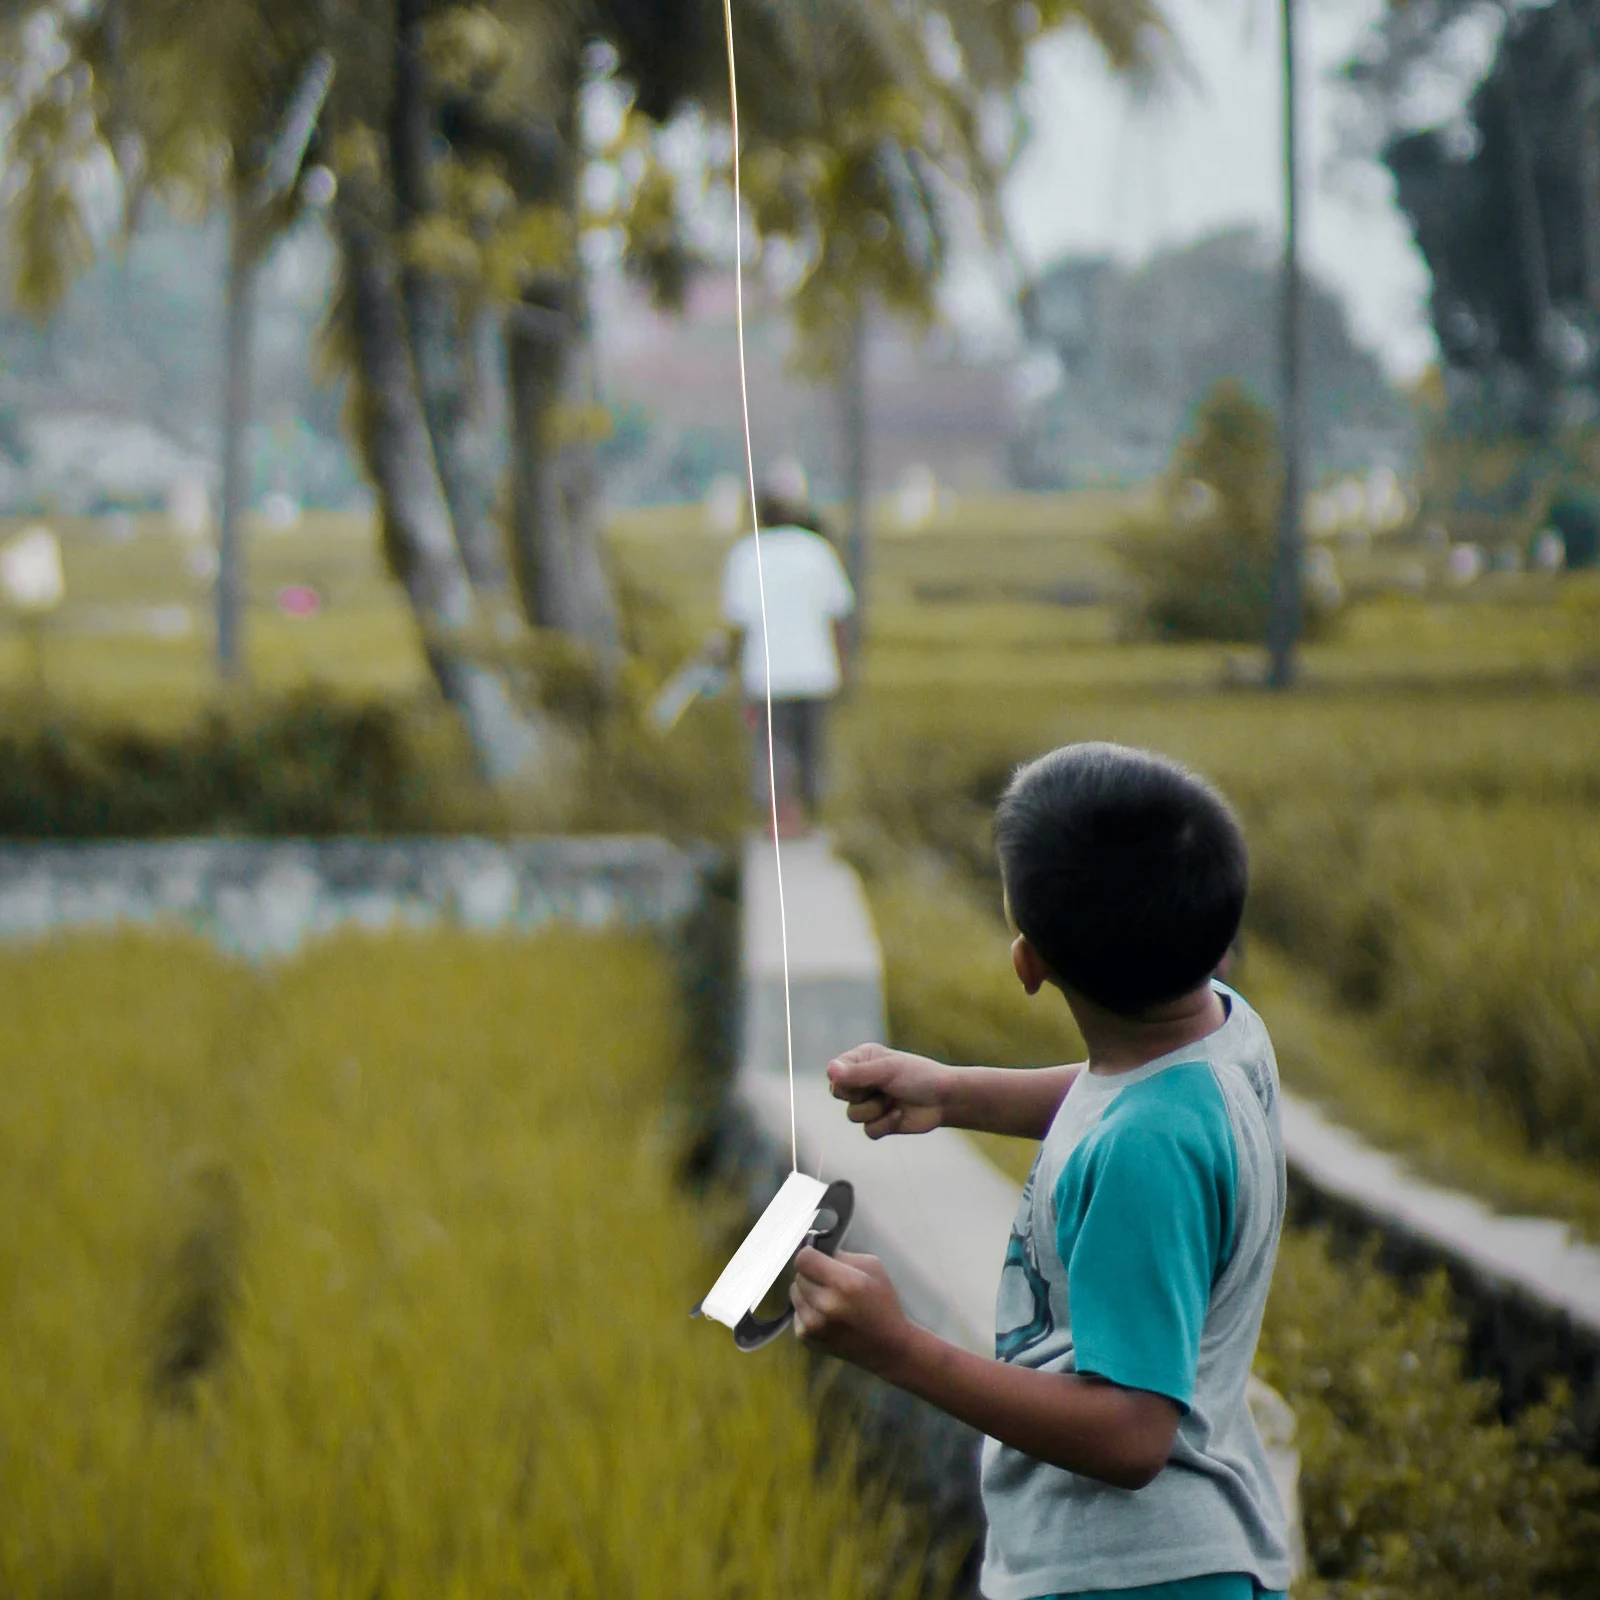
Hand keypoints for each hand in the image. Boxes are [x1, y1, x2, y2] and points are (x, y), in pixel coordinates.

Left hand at [790, 1248, 911, 1374]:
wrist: (888, 1346)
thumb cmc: (883, 1302)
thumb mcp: (873, 1267)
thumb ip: (843, 1256)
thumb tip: (818, 1251)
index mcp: (843, 1284)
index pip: (804, 1259)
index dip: (811, 1254)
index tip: (820, 1258)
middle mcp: (824, 1305)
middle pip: (799, 1275)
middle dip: (812, 1273)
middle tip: (829, 1281)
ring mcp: (812, 1325)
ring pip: (795, 1292)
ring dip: (807, 1291)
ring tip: (827, 1298)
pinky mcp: (806, 1339)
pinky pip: (797, 1312)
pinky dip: (807, 1309)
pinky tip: (825, 1315)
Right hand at [827, 1043, 945, 1137]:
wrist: (944, 1100)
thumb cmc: (919, 1076)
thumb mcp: (887, 1070)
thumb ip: (857, 1073)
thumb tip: (829, 1069)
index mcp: (861, 1060)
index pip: (834, 1073)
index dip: (845, 1081)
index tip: (865, 1080)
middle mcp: (862, 1080)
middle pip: (839, 1094)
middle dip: (861, 1095)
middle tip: (882, 1088)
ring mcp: (870, 1102)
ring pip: (852, 1115)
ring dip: (876, 1110)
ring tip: (894, 1101)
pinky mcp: (879, 1123)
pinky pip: (868, 1130)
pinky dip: (885, 1124)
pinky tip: (900, 1114)